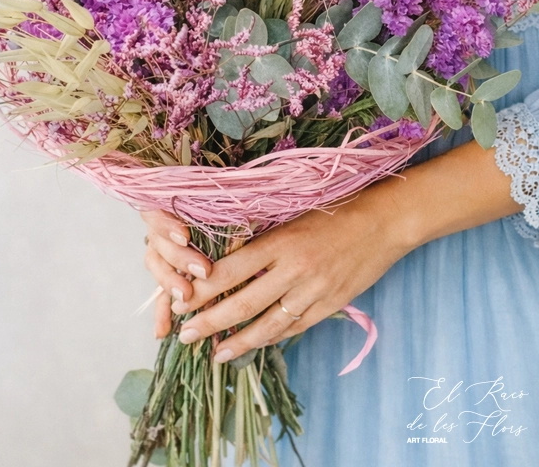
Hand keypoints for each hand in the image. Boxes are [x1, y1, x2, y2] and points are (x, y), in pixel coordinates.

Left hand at [142, 139, 518, 354]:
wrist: (383, 223)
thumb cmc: (334, 210)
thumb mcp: (292, 215)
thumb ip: (262, 238)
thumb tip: (225, 259)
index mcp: (280, 242)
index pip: (230, 270)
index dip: (203, 289)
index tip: (180, 301)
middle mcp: (294, 270)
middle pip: (242, 303)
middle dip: (209, 322)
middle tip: (185, 334)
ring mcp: (313, 292)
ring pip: (267, 325)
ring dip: (237, 341)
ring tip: (214, 353)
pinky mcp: (329, 306)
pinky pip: (294, 328)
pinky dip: (270, 338)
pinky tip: (253, 345)